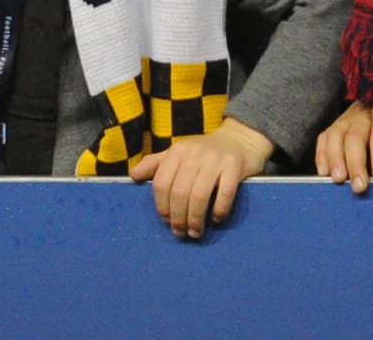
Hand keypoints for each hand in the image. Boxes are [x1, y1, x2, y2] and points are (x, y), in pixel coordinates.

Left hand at [130, 117, 272, 238]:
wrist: (240, 138)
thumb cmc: (205, 151)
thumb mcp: (179, 153)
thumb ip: (156, 164)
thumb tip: (132, 176)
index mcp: (178, 151)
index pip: (162, 183)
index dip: (161, 206)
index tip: (167, 221)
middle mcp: (195, 153)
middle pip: (179, 192)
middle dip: (178, 218)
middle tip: (181, 232)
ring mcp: (216, 159)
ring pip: (199, 195)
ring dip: (195, 219)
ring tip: (195, 232)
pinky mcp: (235, 166)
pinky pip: (225, 193)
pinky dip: (219, 210)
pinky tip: (216, 219)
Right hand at [315, 101, 372, 190]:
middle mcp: (362, 114)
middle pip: (355, 137)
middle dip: (356, 163)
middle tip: (358, 186)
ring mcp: (345, 118)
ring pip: (336, 136)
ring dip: (335, 159)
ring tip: (338, 180)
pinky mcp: (334, 124)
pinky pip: (324, 137)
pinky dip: (321, 154)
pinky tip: (323, 172)